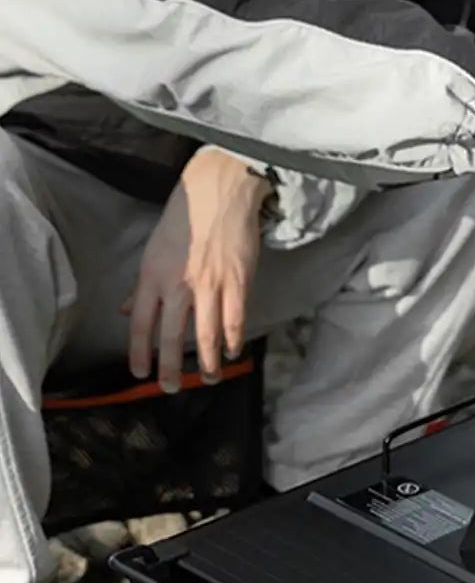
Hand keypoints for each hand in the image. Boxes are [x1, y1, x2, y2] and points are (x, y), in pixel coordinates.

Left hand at [123, 149, 270, 391]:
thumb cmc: (186, 219)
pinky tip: (231, 352)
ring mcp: (210, 286)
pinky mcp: (237, 283)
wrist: (219, 194)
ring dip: (208, 362)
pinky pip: (234, 320)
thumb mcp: (154, 250)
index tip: (140, 372)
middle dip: (170, 367)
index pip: (143, 323)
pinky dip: (233, 340)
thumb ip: (143, 286)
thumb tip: (130, 311)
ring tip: (208, 378)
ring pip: (207, 335)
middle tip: (170, 388)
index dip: (140, 351)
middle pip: (173, 336)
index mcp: (153, 275)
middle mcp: (179, 284)